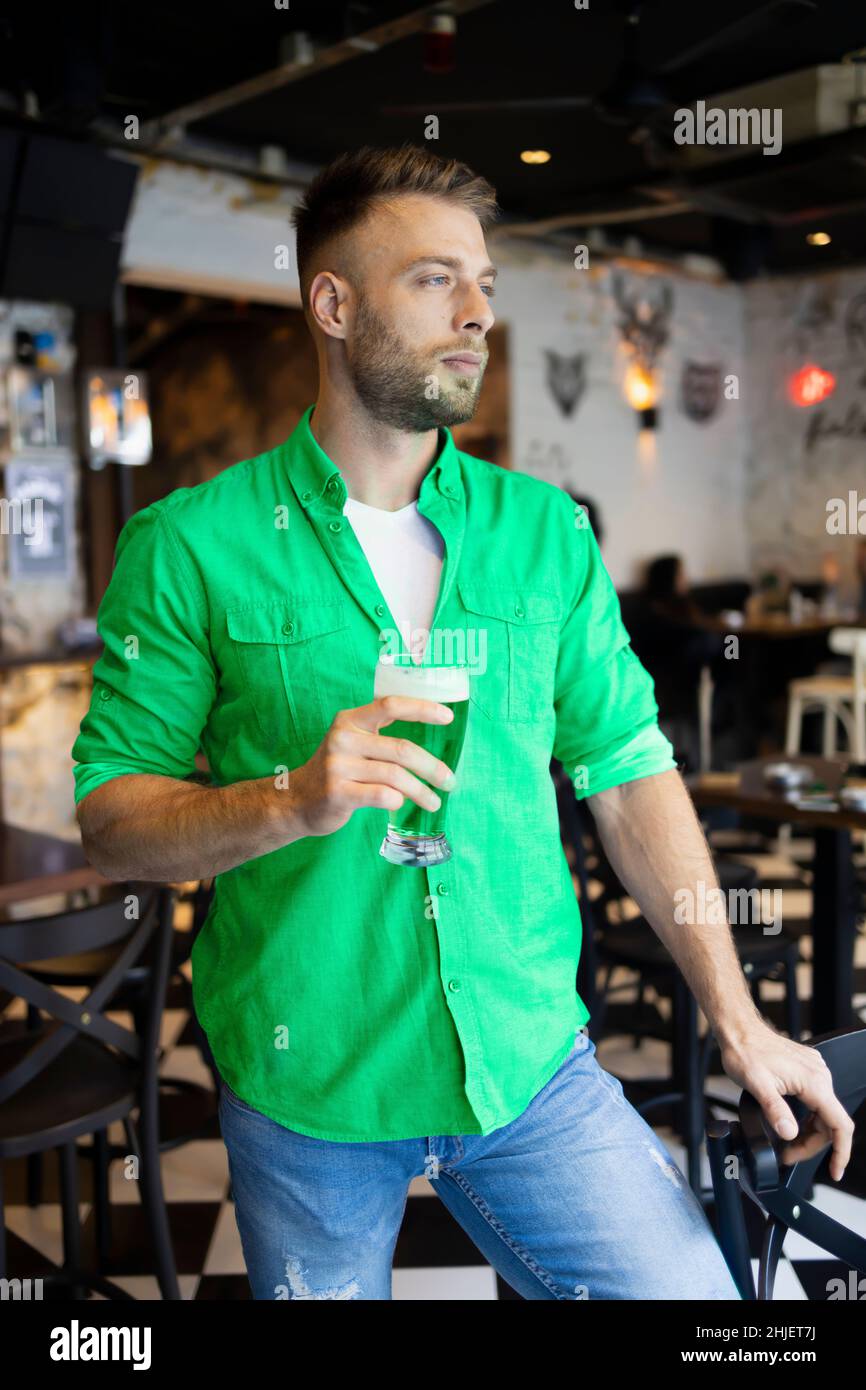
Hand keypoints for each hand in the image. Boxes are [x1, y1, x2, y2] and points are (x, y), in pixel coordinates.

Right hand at [287, 695, 456, 838]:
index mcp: (350, 720)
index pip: (390, 705)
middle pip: (401, 749)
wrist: (295, 800)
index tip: (448, 718)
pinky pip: (382, 795)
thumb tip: (431, 748)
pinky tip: (400, 804)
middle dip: (432, 767)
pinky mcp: (337, 792)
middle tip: (450, 781)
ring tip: (434, 802)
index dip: (422, 709)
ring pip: (395, 776)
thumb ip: (382, 738)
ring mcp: (338, 766)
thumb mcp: (352, 743)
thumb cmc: (336, 772)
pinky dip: (398, 800)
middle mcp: (343, 738)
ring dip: (421, 791)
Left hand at [719, 1023, 853, 1180]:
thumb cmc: (745, 1052)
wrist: (739, 1030)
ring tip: (787, 1145)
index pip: (839, 1124)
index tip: (835, 1171)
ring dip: (807, 1133)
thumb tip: (790, 1133)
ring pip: (822, 1113)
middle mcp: (820, 1076)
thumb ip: (775, 1110)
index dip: (840, 1152)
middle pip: (828, 1123)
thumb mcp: (757, 1085)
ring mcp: (815, 1072)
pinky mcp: (807, 1071)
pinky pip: (815, 1102)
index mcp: (813, 1081)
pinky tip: (791, 1124)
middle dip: (810, 1145)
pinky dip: (806, 1118)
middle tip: (787, 1156)